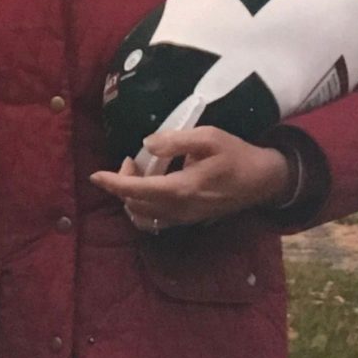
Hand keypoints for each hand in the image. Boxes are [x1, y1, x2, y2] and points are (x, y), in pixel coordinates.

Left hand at [90, 126, 291, 232]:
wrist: (262, 180)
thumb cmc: (236, 155)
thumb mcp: (208, 138)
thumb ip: (176, 141)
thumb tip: (147, 144)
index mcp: (182, 189)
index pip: (136, 191)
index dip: (113, 183)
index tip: (95, 176)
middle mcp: (179, 210)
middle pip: (135, 204)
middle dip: (123, 183)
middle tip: (132, 160)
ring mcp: (184, 219)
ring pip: (143, 215)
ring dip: (132, 196)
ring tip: (140, 172)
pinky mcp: (188, 220)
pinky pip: (155, 219)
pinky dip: (143, 204)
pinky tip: (150, 186)